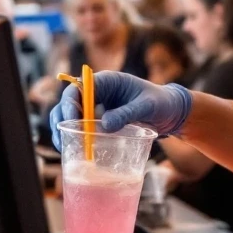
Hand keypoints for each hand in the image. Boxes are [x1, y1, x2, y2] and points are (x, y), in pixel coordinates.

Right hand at [50, 71, 192, 148]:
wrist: (171, 112)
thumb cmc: (162, 103)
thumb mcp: (147, 107)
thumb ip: (127, 113)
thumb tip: (105, 125)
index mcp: (108, 81)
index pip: (79, 87)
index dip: (70, 103)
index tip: (70, 120)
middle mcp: (98, 92)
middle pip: (69, 102)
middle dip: (61, 119)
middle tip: (61, 138)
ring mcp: (98, 107)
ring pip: (71, 116)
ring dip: (63, 130)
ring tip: (63, 147)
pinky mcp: (100, 121)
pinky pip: (82, 127)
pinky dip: (75, 137)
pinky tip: (73, 151)